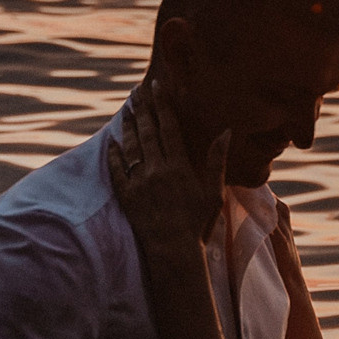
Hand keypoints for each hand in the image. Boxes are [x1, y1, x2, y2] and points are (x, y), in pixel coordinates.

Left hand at [107, 78, 226, 252]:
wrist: (173, 253)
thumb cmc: (198, 225)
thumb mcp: (214, 192)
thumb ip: (217, 160)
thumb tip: (226, 132)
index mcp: (178, 166)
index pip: (169, 127)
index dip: (162, 104)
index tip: (157, 85)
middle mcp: (156, 170)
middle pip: (147, 131)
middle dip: (142, 108)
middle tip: (137, 90)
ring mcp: (138, 183)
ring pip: (131, 147)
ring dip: (128, 126)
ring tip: (127, 110)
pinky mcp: (126, 197)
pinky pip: (116, 170)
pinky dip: (113, 155)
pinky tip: (111, 143)